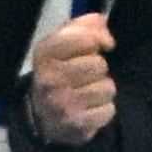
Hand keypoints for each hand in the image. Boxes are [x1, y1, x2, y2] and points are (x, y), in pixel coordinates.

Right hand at [26, 11, 118, 140]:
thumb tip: (105, 34)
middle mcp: (49, 79)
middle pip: (99, 64)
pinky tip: (89, 109)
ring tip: (87, 92)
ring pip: (108, 87)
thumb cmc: (59, 71)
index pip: (83, 38)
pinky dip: (104, 110)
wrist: (42, 116)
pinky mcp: (77, 125)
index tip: (95, 46)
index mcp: (44, 54)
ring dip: (102, 89)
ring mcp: (62, 104)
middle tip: (84, 75)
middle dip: (97, 68)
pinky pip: (109, 110)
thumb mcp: (63, 42)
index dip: (96, 39)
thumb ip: (85, 26)